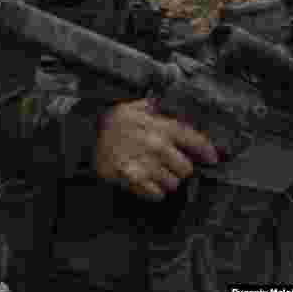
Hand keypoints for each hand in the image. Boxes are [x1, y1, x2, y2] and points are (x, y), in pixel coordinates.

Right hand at [94, 98, 219, 200]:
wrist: (80, 135)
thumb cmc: (108, 123)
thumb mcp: (132, 107)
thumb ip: (154, 108)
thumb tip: (170, 97)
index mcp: (158, 126)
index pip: (194, 140)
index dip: (206, 151)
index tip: (212, 158)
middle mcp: (155, 145)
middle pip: (186, 169)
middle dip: (178, 168)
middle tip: (167, 164)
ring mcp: (144, 163)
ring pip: (172, 183)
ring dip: (164, 180)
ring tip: (152, 171)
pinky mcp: (133, 179)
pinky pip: (155, 194)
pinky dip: (151, 190)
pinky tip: (143, 180)